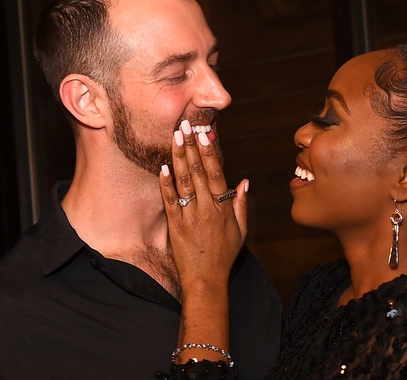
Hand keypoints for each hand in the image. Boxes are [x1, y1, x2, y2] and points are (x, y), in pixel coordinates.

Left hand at [159, 119, 247, 295]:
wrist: (206, 281)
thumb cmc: (224, 256)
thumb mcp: (240, 231)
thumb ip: (240, 204)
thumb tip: (244, 181)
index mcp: (223, 208)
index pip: (216, 173)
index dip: (209, 152)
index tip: (204, 133)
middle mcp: (207, 209)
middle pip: (198, 171)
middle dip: (191, 146)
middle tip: (184, 125)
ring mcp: (190, 216)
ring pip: (184, 181)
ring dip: (179, 157)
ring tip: (175, 137)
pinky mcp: (175, 226)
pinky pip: (170, 201)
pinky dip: (166, 184)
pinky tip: (163, 167)